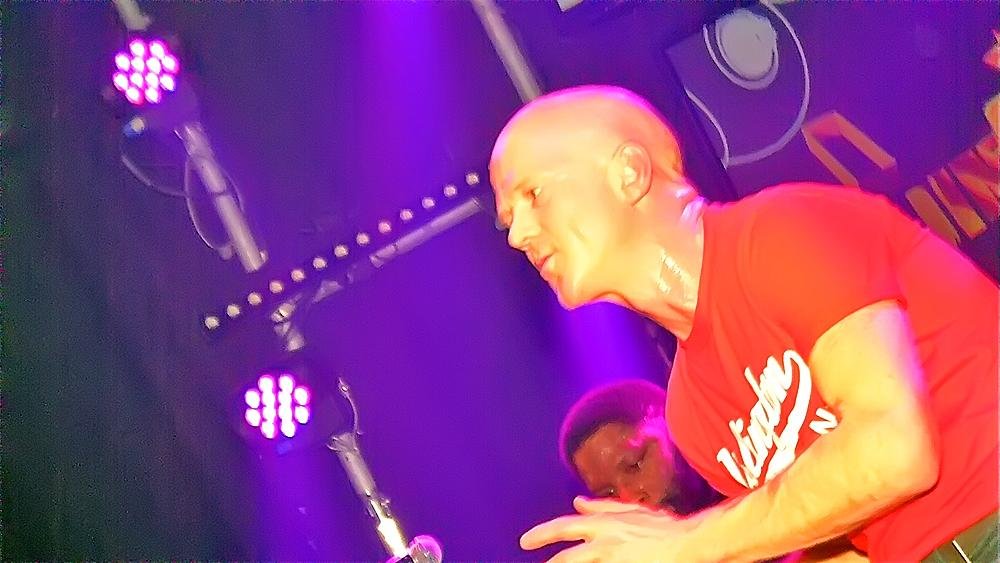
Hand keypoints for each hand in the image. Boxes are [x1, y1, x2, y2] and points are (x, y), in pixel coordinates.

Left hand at [519, 496, 705, 562]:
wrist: (689, 543)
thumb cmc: (664, 527)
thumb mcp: (630, 511)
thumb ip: (602, 507)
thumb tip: (578, 503)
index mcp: (604, 524)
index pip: (565, 526)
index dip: (542, 533)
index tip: (525, 541)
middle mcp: (605, 542)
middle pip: (567, 557)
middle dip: (549, 561)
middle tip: (533, 559)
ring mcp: (613, 560)